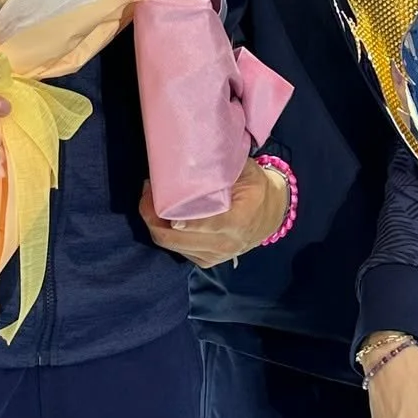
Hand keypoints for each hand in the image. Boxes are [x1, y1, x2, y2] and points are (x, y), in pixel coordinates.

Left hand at [139, 158, 287, 268]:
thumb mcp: (246, 171)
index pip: (203, 224)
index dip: (176, 216)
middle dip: (152, 215)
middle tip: (146, 190)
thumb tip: (192, 156)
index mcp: (238, 221)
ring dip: (154, 223)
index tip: (157, 198)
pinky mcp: (206, 261)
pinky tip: (162, 215)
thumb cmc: (256, 187)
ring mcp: (214, 256)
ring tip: (149, 199)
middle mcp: (224, 244)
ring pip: (170, 244)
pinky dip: (165, 232)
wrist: (270, 215)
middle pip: (174, 238)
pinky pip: (176, 248)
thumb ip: (223, 168)